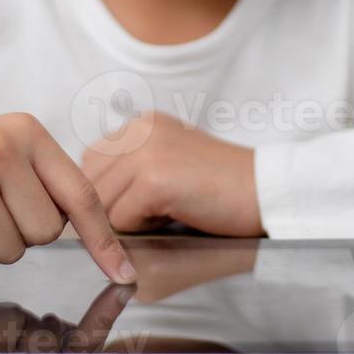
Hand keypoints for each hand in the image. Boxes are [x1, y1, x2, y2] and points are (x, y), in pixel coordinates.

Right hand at [0, 113, 135, 283]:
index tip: (123, 272)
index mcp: (28, 133)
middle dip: (23, 233)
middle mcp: (1, 149)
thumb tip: (98, 234)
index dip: (103, 239)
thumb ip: (48, 181)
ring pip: (12, 250)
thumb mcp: (9, 150)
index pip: (80, 194)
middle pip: (45, 232)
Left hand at [80, 111, 263, 236]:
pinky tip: (174, 217)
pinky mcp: (154, 180)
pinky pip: (121, 220)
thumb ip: (131, 169)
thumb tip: (88, 203)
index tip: (136, 205)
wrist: (266, 190)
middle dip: (112, 209)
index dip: (106, 192)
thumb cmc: (221, 188)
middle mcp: (139, 130)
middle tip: (153, 214)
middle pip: (90, 183)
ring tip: (167, 213)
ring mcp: (146, 152)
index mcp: (141, 123)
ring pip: (102, 205)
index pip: (90, 162)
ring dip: (128, 222)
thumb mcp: (169, 162)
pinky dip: (142, 230)